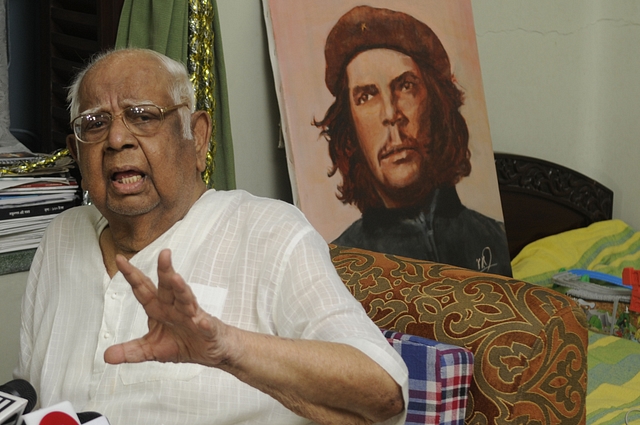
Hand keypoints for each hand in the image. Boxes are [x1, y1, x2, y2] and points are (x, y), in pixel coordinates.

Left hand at [103, 249, 230, 365]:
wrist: (212, 350)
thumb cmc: (184, 343)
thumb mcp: (153, 350)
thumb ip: (132, 351)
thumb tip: (107, 356)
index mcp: (159, 310)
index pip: (144, 290)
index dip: (133, 275)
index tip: (120, 260)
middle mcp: (176, 308)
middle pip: (168, 287)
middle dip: (165, 271)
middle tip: (163, 254)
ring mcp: (194, 317)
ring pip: (187, 300)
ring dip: (181, 289)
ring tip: (176, 279)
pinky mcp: (208, 329)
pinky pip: (206, 325)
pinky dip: (204, 323)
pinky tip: (202, 322)